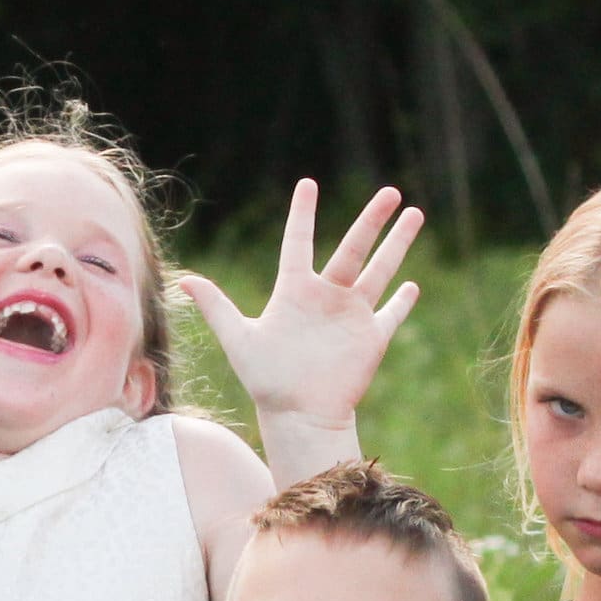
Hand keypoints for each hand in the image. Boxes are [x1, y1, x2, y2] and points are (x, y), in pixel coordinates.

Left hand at [173, 180, 423, 438]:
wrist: (299, 416)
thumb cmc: (266, 381)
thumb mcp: (239, 340)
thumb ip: (217, 307)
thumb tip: (184, 281)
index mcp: (295, 290)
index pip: (299, 242)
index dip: (303, 214)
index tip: (308, 184)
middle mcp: (326, 297)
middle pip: (354, 247)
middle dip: (373, 219)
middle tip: (391, 191)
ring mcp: (351, 316)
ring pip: (380, 271)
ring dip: (398, 244)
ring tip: (415, 214)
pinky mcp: (371, 337)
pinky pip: (391, 313)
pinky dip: (402, 301)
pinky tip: (412, 285)